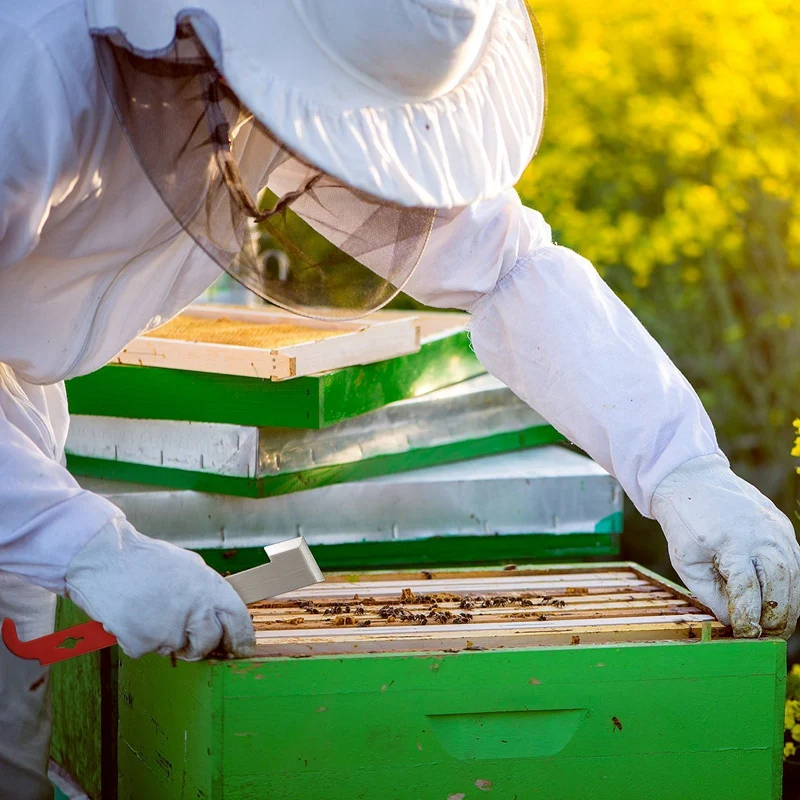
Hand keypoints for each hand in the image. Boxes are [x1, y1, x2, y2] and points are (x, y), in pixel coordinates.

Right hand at [65, 519, 253, 659]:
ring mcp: (170, 628)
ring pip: (175, 647)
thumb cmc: (142, 559)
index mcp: (208, 585)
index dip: (242, 636)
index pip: (238, 618)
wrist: (104, 558)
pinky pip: (145, 650)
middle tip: (187, 642)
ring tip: (146, 612)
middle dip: (200, 646)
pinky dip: (136, 639)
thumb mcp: (186, 566)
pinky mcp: (145, 643)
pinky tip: (129, 616)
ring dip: (163, 638)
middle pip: (209, 641)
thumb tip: (215, 611)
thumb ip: (203, 589)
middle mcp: (195, 608)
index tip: (242, 648)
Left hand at [652, 454, 799, 638]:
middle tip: (768, 635)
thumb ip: (710, 593)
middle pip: (780, 584)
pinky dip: (791, 582)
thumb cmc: (684, 521)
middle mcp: (761, 535)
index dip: (749, 618)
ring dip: (789, 603)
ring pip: (794, 574)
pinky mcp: (781, 525)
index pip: (748, 591)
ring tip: (777, 624)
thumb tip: (732, 622)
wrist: (691, 479)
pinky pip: (794, 559)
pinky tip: (782, 599)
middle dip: (777, 615)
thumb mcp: (686, 560)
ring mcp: (775, 528)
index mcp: (732, 543)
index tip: (745, 635)